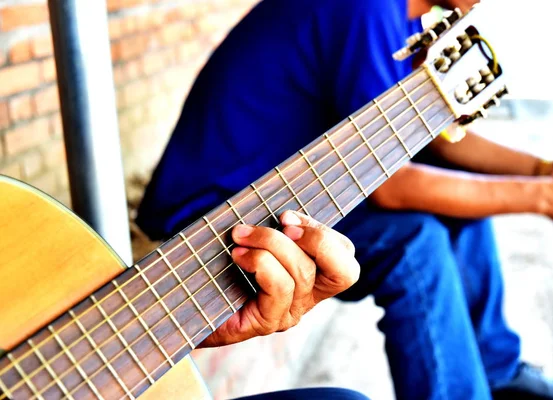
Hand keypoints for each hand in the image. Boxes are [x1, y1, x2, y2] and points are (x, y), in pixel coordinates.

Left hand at [198, 210, 359, 346]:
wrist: (182, 302)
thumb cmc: (218, 264)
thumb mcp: (253, 236)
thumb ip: (273, 224)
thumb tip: (283, 208)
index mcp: (313, 276)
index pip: (346, 257)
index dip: (326, 232)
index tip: (288, 216)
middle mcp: (308, 298)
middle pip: (344, 270)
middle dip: (316, 238)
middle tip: (281, 222)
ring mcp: (289, 313)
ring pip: (302, 272)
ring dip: (271, 243)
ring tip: (241, 236)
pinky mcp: (266, 322)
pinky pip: (279, 288)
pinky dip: (260, 263)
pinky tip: (238, 255)